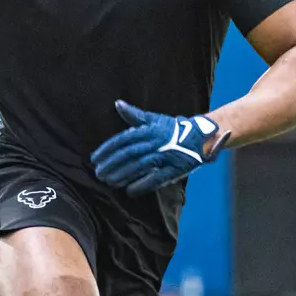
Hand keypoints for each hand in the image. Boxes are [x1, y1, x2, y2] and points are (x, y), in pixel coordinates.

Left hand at [91, 100, 229, 194]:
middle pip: (128, 154)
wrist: (201, 136)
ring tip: (109, 182)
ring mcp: (166, 155)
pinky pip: (157, 178)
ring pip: (140, 165)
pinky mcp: (175, 168)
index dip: (107, 149)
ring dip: (123, 175)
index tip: (94, 159)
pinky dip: (142, 185)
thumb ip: (134, 115)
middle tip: (98, 174)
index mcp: (148, 130)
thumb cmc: (172, 129)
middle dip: (111, 164)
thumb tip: (117, 104)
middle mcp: (155, 141)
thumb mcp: (154, 119)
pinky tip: (130, 191)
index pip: (123, 140)